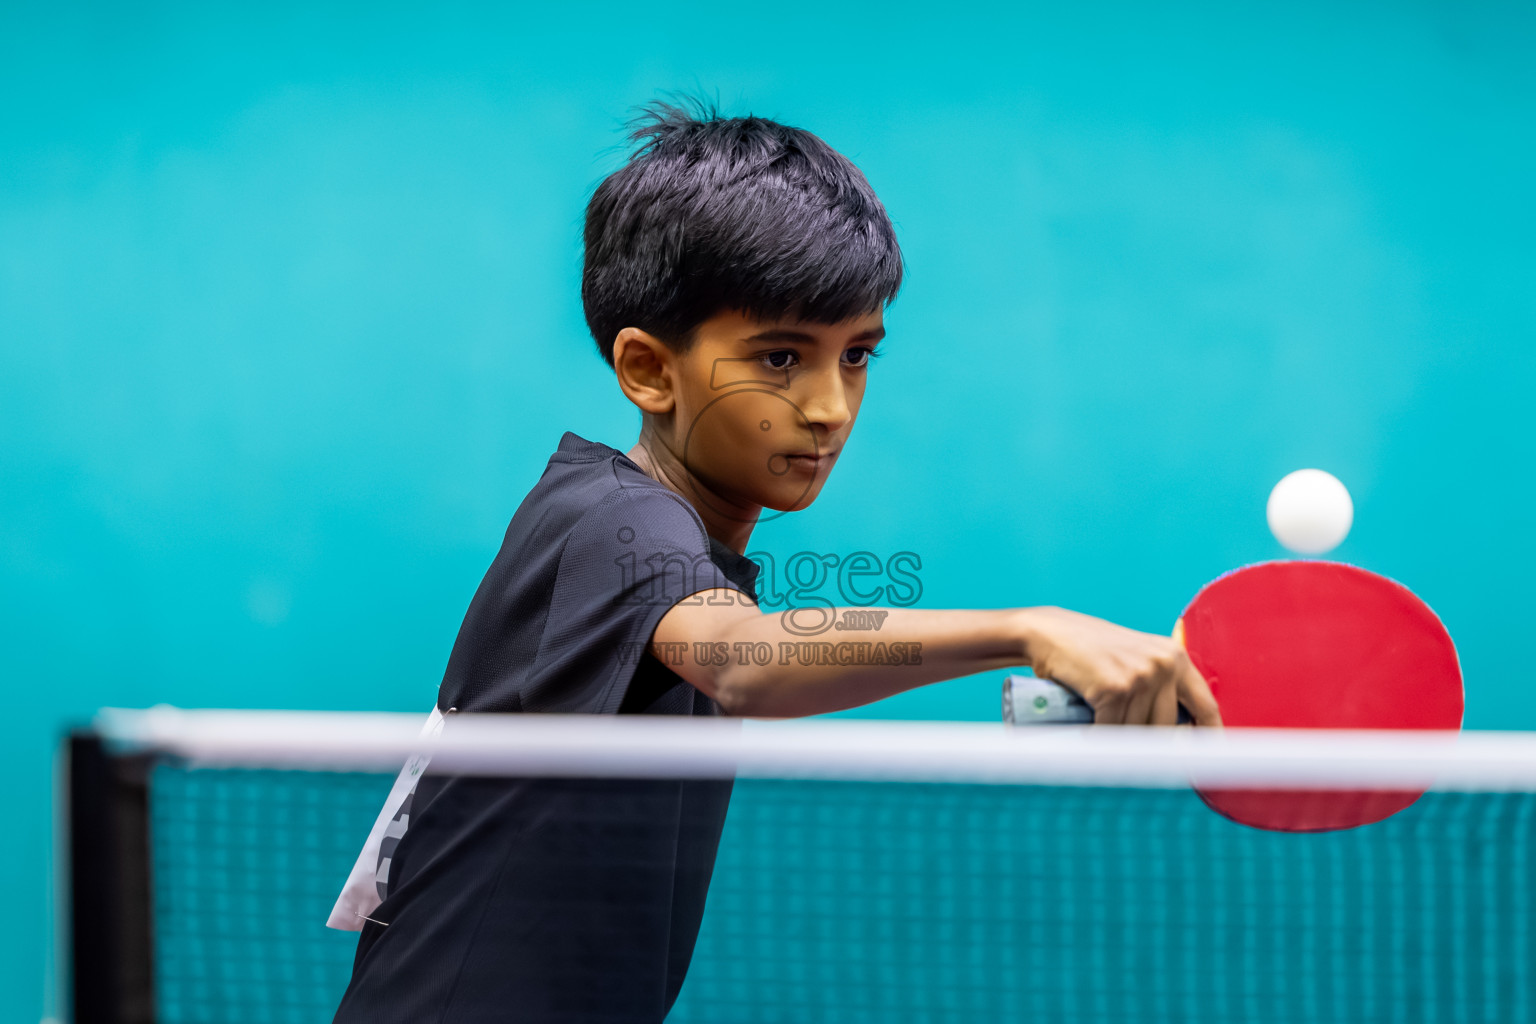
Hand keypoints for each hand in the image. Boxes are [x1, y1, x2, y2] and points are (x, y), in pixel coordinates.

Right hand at [1017, 607, 1221, 726]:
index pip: (1206, 707)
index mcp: (1176, 657)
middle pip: (1167, 729)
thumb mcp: (1137, 659)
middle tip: (1121, 735)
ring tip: (1099, 722)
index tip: (1206, 762)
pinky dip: (1097, 736)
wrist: (1050, 633)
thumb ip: (1161, 688)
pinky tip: (1087, 728)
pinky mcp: (1114, 689)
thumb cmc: (1091, 652)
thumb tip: (1182, 738)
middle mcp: (1164, 665)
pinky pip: (1112, 731)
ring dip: (1116, 737)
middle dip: (1142, 739)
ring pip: (1137, 733)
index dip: (1209, 738)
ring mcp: (1140, 676)